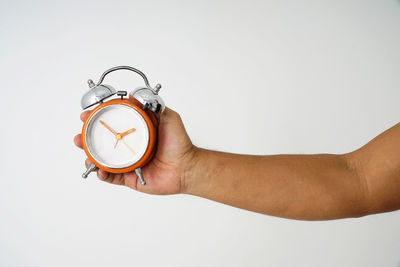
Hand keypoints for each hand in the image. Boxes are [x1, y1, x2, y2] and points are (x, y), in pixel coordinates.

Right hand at [74, 107, 197, 194]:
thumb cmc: (179, 144)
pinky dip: (102, 174)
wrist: (186, 168)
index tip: (87, 114)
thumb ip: (153, 106)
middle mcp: (128, 146)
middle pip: (101, 142)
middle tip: (79, 137)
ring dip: (90, 157)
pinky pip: (111, 177)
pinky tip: (99, 170)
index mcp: (134, 132)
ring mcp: (127, 162)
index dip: (96, 119)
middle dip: (86, 139)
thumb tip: (133, 95)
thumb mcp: (168, 118)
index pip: (111, 123)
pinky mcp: (128, 178)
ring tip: (87, 156)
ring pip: (102, 160)